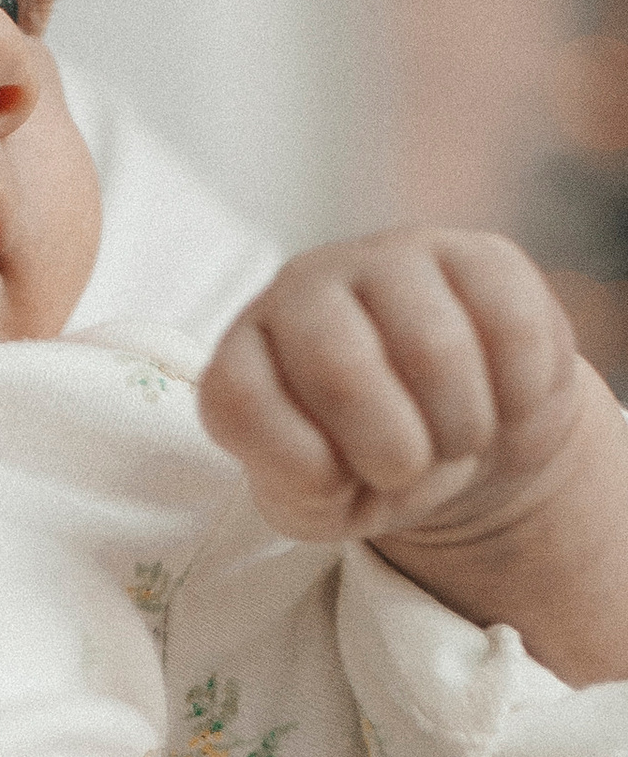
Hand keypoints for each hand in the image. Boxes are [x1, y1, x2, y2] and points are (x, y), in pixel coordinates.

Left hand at [198, 227, 585, 554]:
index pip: (238, 398)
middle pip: (338, 367)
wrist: (465, 440)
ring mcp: (391, 258)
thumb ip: (298, 489)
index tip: (338, 484)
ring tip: (457, 440)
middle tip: (410, 470)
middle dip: (392, 449)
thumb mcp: (319, 503)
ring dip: (460, 429)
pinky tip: (505, 404)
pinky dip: (517, 397)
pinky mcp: (480, 254)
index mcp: (246, 351)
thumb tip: (324, 467)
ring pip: (434, 349)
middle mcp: (304, 288)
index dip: (299, 463)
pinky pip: (510, 328)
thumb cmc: (370, 470)